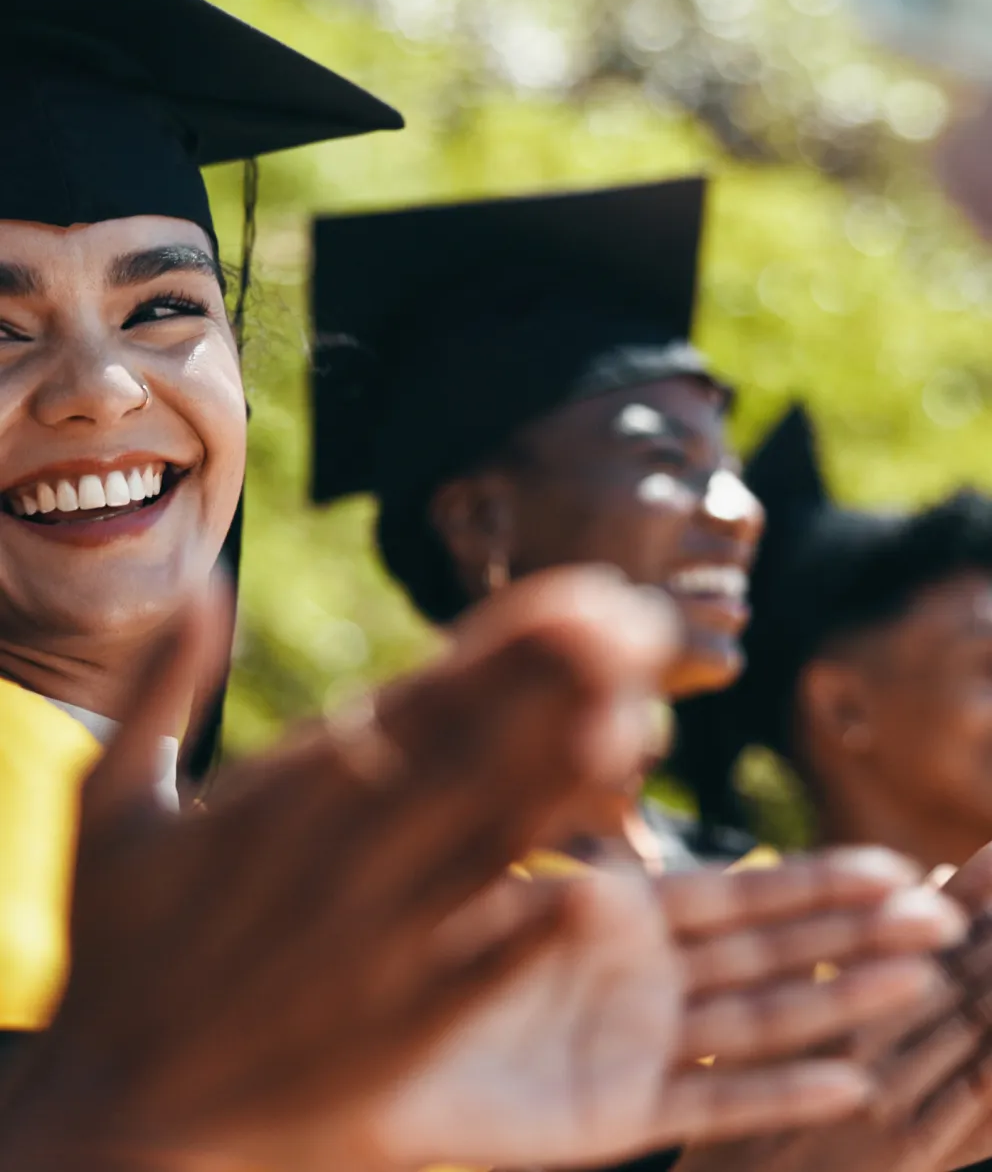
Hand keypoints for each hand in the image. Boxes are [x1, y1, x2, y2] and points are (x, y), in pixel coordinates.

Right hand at [0, 567, 678, 1168]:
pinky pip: (467, 976)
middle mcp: (337, 855)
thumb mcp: (109, 801)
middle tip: (646, 625)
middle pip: (471, 754)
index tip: (586, 596)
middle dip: (563, 685)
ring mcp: (367, 943)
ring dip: (565, 783)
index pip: (417, 697)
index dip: (509, 645)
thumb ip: (163, 684)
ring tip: (643, 722)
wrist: (106, 1113)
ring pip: (484, 847)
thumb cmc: (113, 946)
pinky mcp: (385, 1031)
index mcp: (285, 790)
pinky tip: (595, 898)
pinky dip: (527, 935)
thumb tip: (202, 583)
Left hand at [365, 849, 963, 1168]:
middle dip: (853, 935)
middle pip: (768, 952)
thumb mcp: (490, 881)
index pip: (738, 895)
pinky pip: (711, 1101)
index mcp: (616, 912)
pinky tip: (853, 1083)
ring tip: (922, 985)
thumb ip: (556, 839)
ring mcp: (634, 1043)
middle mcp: (639, 974)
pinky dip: (780, 1094)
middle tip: (946, 920)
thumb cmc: (408, 947)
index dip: (816, 884)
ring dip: (839, 1002)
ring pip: (757, 1019)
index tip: (895, 869)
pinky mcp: (615, 1113)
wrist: (348, 1049)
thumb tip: (613, 788)